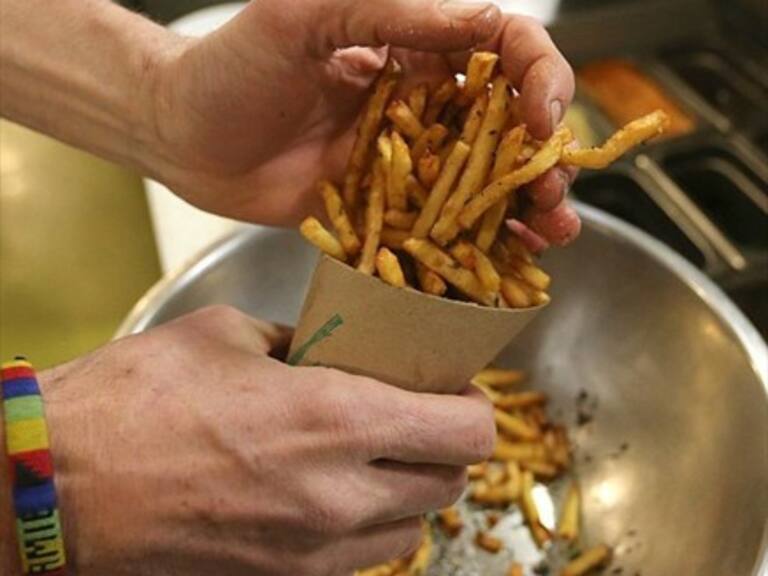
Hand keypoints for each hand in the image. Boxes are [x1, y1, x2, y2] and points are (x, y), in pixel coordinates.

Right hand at [38, 306, 493, 575]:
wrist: (54, 486)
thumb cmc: (134, 400)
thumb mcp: (228, 335)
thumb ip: (300, 341)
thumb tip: (333, 348)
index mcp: (335, 418)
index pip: (464, 431)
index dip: (474, 406)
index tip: (456, 390)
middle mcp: (339, 497)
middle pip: (449, 483)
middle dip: (445, 448)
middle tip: (416, 417)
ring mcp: (313, 552)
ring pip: (413, 531)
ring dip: (411, 492)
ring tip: (377, 459)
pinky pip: (361, 562)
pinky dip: (367, 529)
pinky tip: (331, 496)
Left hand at [147, 0, 578, 244]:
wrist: (181, 135)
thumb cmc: (230, 66)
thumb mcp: (306, 16)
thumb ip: (390, 12)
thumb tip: (484, 21)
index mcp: (412, 47)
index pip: (500, 51)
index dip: (538, 79)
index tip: (542, 120)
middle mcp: (419, 104)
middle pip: (507, 125)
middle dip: (544, 157)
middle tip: (555, 191)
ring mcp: (404, 162)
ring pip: (484, 181)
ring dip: (527, 204)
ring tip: (553, 229)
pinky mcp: (383, 209)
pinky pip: (439, 225)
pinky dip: (478, 241)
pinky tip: (509, 258)